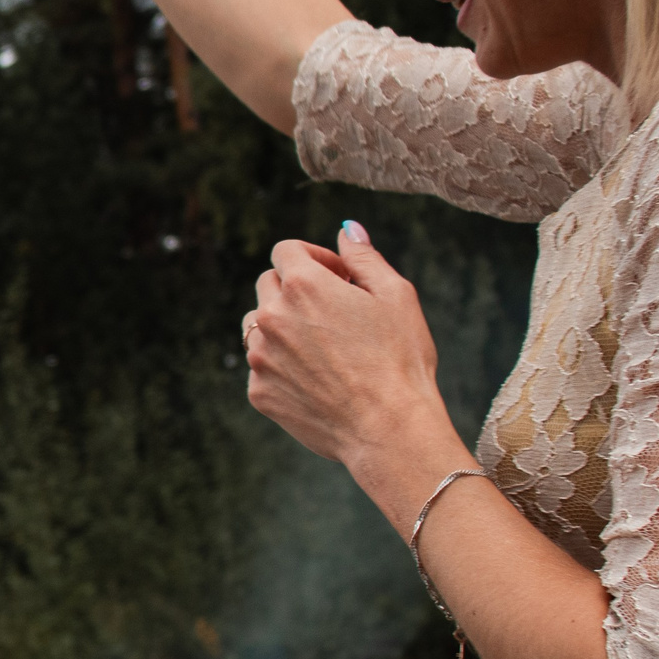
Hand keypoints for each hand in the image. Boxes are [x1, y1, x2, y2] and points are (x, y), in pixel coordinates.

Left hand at [244, 222, 460, 479]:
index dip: (315, 258)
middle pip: (268, 284)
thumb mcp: (396, 295)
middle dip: (297, 288)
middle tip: (335, 311)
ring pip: (257, 325)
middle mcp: (270, 317)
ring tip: (324, 346)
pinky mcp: (258, 391)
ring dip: (283, 325)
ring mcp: (259, 356)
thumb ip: (364, 257)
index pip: (286, 251)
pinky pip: (262, 366)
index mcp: (302, 286)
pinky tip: (319, 379)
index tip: (338, 277)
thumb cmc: (401, 359)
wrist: (388, 427)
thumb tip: (347, 230)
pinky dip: (282, 365)